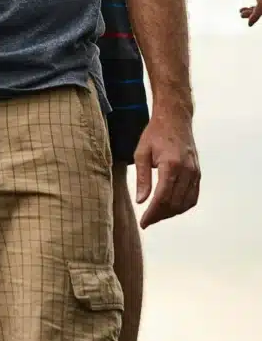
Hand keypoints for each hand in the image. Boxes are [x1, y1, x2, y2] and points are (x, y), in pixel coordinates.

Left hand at [134, 108, 199, 228]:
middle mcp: (187, 170)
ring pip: (185, 203)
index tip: (143, 223)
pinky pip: (193, 196)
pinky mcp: (198, 173)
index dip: (153, 213)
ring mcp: (195, 172)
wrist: (175, 118)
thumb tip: (141, 201)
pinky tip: (171, 208)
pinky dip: (182, 206)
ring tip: (157, 215)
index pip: (162, 197)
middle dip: (160, 216)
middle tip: (147, 220)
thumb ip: (142, 178)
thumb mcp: (141, 152)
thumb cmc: (155, 133)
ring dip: (171, 213)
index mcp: (171, 165)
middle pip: (175, 203)